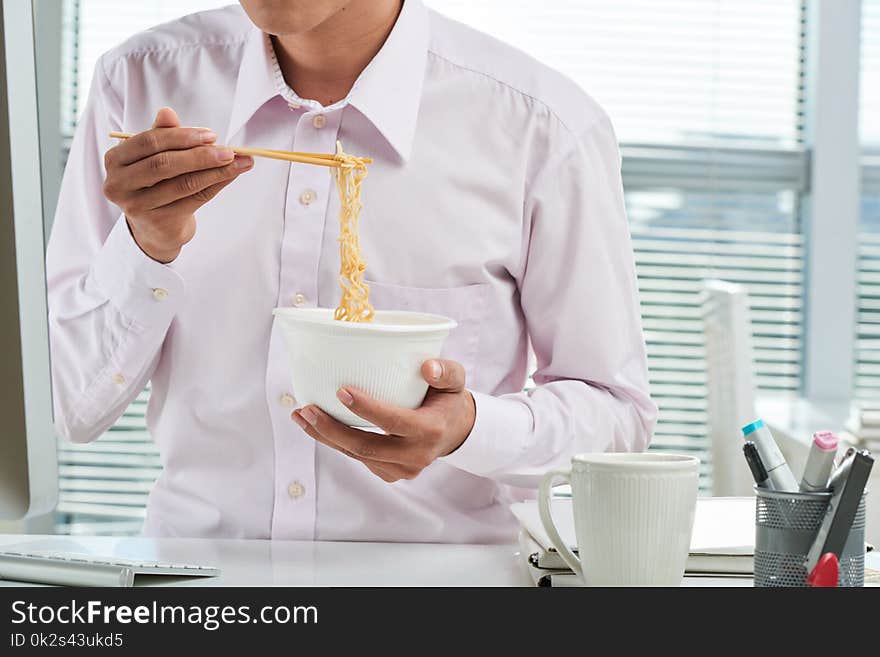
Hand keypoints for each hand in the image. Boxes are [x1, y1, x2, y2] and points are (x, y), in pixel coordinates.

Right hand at [102, 107, 253, 262]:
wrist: (155, 226)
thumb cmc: (155, 182)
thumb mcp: (154, 156)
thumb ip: (162, 135)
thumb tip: (167, 112)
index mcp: (115, 159)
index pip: (149, 142)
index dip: (181, 137)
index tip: (211, 135)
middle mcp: (119, 183)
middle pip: (164, 164)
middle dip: (200, 155)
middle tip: (230, 151)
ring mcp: (137, 206)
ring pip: (183, 184)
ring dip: (216, 171)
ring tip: (240, 163)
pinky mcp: (158, 222)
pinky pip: (194, 200)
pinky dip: (216, 185)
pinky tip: (231, 176)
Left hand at [291, 359, 475, 482]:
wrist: (455, 430)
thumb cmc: (448, 398)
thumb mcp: (455, 380)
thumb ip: (445, 371)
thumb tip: (427, 366)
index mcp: (431, 430)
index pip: (394, 422)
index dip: (367, 409)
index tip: (341, 391)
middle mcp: (416, 456)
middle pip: (366, 447)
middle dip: (332, 430)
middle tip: (307, 409)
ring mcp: (403, 469)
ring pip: (358, 456)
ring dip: (326, 437)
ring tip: (302, 415)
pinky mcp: (391, 474)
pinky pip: (360, 459)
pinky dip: (338, 443)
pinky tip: (319, 426)